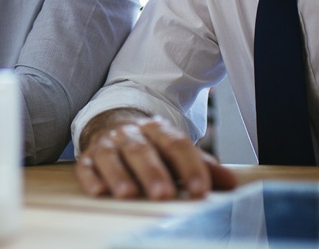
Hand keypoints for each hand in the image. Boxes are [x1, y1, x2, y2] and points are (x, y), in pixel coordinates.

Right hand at [74, 110, 237, 199]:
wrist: (113, 123)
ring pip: (112, 156)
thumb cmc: (151, 146)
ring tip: (129, 194)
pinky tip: (97, 191)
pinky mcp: (88, 157)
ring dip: (120, 175)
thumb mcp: (176, 152)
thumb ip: (202, 166)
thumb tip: (231, 183)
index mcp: (159, 130)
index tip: (200, 190)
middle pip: (142, 150)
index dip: (190, 167)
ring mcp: (108, 144)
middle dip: (153, 172)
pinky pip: (86, 166)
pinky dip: (91, 178)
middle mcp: (132, 134)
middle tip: (162, 194)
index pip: (177, 145)